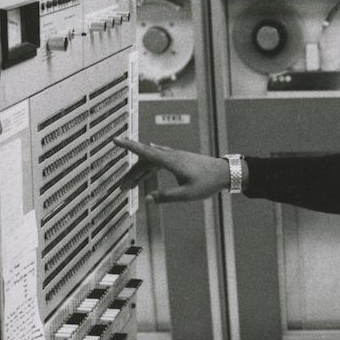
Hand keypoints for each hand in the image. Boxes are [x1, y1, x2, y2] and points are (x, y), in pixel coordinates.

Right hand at [113, 137, 230, 202]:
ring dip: (139, 173)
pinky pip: (158, 162)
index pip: (145, 152)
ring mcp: (175, 157)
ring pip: (151, 162)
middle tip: (122, 188)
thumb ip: (167, 197)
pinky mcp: (179, 160)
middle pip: (144, 161)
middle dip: (131, 173)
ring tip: (130, 186)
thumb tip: (148, 199)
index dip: (129, 146)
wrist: (224, 172)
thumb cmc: (208, 182)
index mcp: (170, 161)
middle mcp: (170, 156)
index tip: (115, 140)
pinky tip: (144, 172)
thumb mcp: (187, 194)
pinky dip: (149, 169)